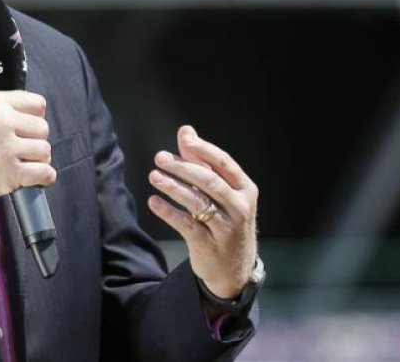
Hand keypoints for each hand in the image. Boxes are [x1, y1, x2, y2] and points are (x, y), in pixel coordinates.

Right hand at [0, 90, 54, 207]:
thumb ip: (4, 111)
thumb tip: (36, 119)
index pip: (38, 103)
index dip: (35, 118)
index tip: (26, 130)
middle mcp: (2, 121)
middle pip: (43, 128)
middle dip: (35, 141)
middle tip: (20, 151)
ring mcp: (7, 147)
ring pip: (45, 150)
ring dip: (38, 160)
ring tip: (21, 164)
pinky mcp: (10, 172)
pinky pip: (45, 172)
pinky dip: (44, 178)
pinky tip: (33, 178)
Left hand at [147, 125, 257, 298]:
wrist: (234, 268)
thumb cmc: (226, 220)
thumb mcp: (221, 193)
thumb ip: (202, 162)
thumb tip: (186, 131)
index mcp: (245, 190)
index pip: (224, 163)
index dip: (203, 150)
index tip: (184, 139)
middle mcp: (239, 207)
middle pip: (209, 181)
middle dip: (183, 167)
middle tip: (160, 157)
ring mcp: (225, 228)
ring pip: (197, 202)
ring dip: (173, 187)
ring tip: (154, 176)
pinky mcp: (208, 244)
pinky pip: (186, 224)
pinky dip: (168, 212)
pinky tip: (154, 202)